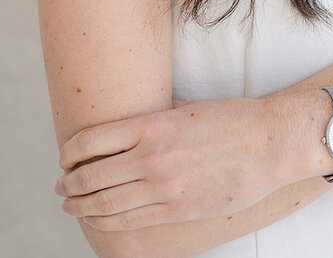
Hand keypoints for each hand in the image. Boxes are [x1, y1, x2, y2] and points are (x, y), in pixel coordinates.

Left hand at [54, 97, 285, 231]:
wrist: (271, 143)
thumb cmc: (232, 119)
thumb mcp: (185, 109)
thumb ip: (152, 121)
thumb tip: (121, 129)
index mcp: (152, 124)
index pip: (91, 140)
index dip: (70, 151)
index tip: (65, 157)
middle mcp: (152, 157)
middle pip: (91, 175)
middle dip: (69, 182)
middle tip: (61, 184)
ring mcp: (163, 187)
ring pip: (104, 203)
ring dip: (80, 205)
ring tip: (70, 204)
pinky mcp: (176, 210)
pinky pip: (128, 222)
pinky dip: (105, 222)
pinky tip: (97, 219)